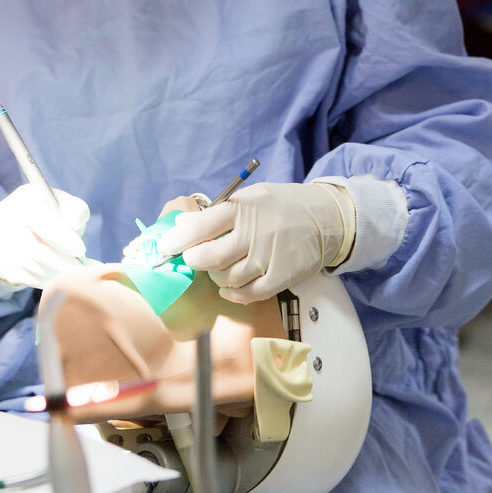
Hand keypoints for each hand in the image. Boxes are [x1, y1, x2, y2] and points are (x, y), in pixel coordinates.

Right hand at [0, 184, 89, 302]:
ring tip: (76, 274)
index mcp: (24, 201)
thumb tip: (75, 225)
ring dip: (58, 274)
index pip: (42, 223)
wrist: (13, 225)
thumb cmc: (49, 213)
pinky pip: (27, 279)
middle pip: (38, 252)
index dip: (63, 239)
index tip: (81, 250)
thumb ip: (75, 210)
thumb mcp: (65, 204)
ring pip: (33, 269)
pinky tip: (61, 278)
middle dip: (65, 263)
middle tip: (84, 269)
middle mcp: (5, 222)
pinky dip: (48, 281)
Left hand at [161, 181, 353, 303]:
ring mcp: (268, 259)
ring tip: (221, 266)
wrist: (326, 218)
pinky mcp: (280, 278)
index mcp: (243, 209)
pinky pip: (247, 295)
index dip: (178, 239)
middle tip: (194, 257)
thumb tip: (181, 227)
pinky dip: (233, 293)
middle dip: (194, 260)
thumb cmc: (281, 206)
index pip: (201, 226)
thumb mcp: (250, 197)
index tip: (165, 246)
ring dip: (217, 275)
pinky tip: (230, 286)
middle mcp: (254, 234)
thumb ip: (217, 212)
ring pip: (227, 279)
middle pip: (210, 258)